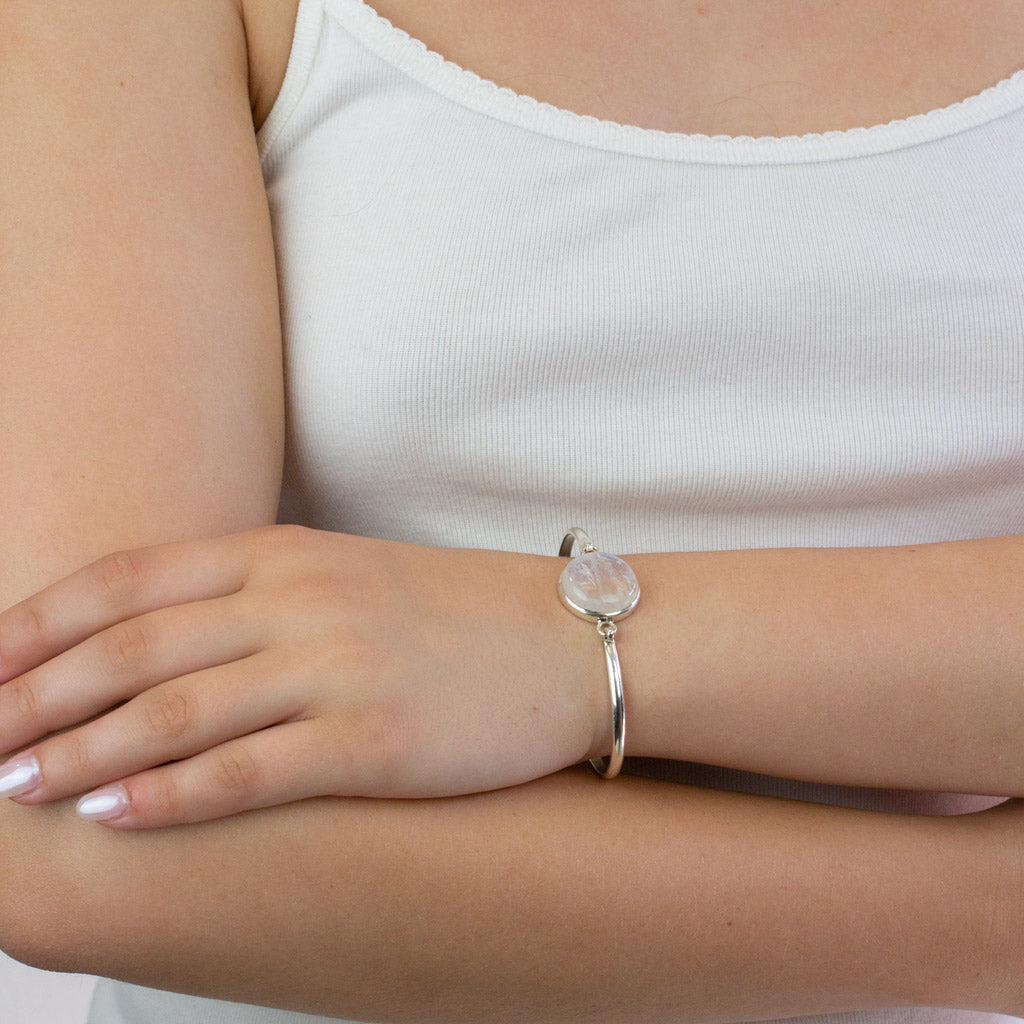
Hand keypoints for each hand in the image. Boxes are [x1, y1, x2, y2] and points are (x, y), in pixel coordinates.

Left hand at [0, 526, 604, 826]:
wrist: (568, 639)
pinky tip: (114, 816)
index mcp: (287, 555)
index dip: (42, 622)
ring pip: (175, 712)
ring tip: (13, 784)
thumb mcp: (349, 575)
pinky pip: (252, 770)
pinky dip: (172, 795)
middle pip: (133, 649)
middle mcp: (300, 602)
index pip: (131, 581)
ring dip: (80, 751)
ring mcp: (337, 668)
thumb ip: (260, 594)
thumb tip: (167, 638)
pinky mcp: (375, 737)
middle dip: (33, 695)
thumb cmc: (456, 612)